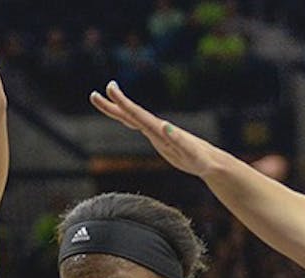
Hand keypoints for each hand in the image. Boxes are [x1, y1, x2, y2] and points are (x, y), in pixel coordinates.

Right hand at [90, 81, 224, 177]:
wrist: (209, 161)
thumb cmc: (201, 158)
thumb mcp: (190, 152)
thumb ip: (178, 140)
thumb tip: (165, 126)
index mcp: (160, 129)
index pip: (137, 114)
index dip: (122, 102)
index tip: (110, 88)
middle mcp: (156, 127)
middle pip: (130, 114)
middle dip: (113, 104)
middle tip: (95, 94)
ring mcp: (156, 132)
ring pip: (132, 118)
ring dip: (117, 110)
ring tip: (101, 99)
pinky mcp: (158, 138)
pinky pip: (138, 126)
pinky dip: (128, 119)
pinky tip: (123, 116)